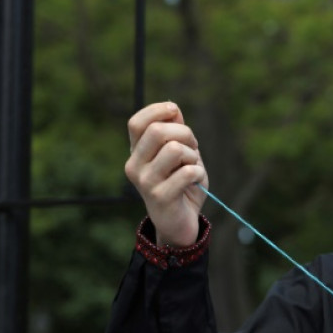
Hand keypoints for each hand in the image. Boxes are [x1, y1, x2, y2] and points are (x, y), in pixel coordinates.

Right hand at [125, 102, 207, 246]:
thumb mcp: (182, 155)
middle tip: (192, 148)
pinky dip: (198, 173)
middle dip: (184, 133)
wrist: (180, 223)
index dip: (157, 110)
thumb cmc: (181, 185)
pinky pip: (187, 172)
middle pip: (157, 131)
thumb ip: (176, 132)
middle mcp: (134, 166)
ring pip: (174, 149)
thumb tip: (172, 108)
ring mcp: (145, 182)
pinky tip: (195, 182)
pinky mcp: (160, 197)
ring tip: (192, 167)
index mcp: (136, 153)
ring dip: (192, 155)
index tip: (175, 112)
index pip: (136, 122)